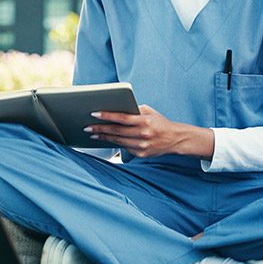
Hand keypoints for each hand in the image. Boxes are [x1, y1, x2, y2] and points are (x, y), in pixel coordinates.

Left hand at [84, 105, 213, 157]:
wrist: (175, 139)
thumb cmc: (160, 122)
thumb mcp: (149, 112)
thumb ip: (134, 110)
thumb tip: (115, 109)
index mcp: (144, 121)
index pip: (122, 118)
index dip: (107, 116)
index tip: (94, 114)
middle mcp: (143, 134)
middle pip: (116, 131)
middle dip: (100, 129)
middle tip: (87, 127)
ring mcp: (142, 145)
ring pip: (118, 141)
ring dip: (103, 137)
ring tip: (92, 134)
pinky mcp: (141, 154)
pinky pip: (125, 147)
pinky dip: (115, 143)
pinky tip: (106, 139)